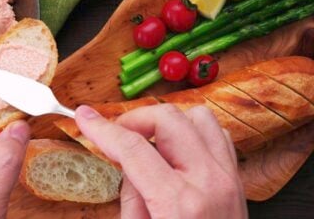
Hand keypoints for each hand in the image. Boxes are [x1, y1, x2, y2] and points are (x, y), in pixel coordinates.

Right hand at [75, 104, 247, 218]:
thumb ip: (131, 195)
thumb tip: (126, 162)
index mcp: (179, 203)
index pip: (133, 148)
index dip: (102, 129)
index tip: (85, 118)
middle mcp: (209, 181)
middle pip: (167, 120)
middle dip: (134, 120)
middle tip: (117, 135)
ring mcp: (228, 177)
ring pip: (197, 116)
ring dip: (167, 122)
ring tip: (148, 139)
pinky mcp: (236, 177)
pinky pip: (217, 133)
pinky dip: (193, 130)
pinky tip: (176, 147)